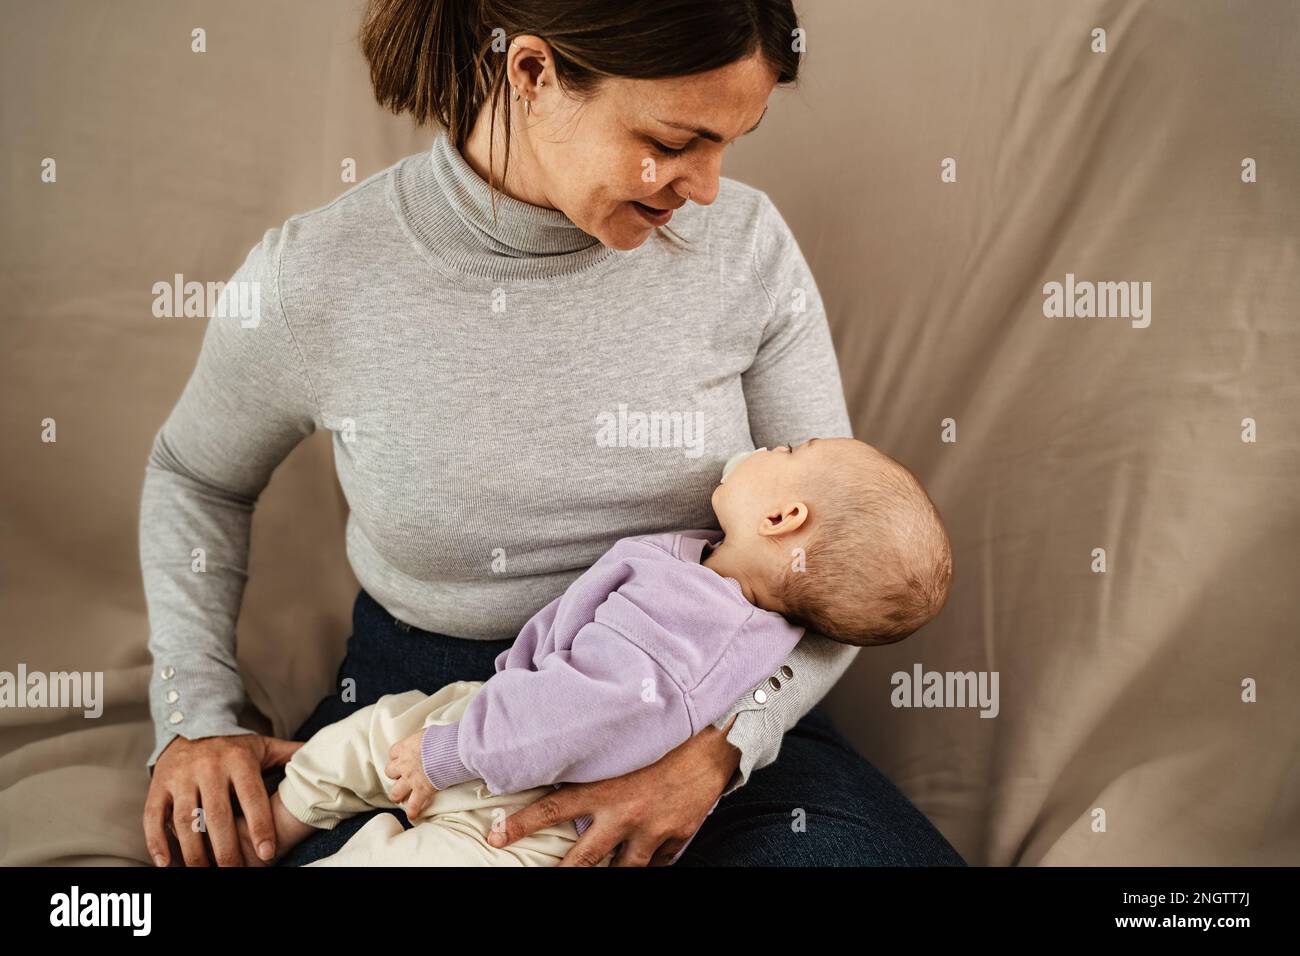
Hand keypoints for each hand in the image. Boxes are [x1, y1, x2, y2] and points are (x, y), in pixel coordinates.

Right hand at [144, 733, 302, 866]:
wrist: (189, 722)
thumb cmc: (233, 746)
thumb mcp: (263, 746)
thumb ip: (291, 755)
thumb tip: (324, 758)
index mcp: (238, 759)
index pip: (251, 797)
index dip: (260, 826)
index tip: (268, 852)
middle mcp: (208, 768)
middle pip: (217, 815)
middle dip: (227, 850)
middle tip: (235, 872)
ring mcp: (181, 777)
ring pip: (186, 822)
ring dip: (195, 853)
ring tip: (206, 874)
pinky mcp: (158, 786)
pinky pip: (154, 817)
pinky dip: (158, 843)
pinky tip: (168, 865)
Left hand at [385, 728, 437, 820]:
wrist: (451, 749)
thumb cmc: (444, 738)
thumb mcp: (430, 733)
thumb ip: (425, 740)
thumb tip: (431, 739)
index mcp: (406, 747)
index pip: (393, 752)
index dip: (397, 756)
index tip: (401, 758)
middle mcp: (405, 764)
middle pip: (390, 771)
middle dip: (395, 775)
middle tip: (400, 777)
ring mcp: (411, 778)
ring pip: (395, 791)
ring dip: (397, 795)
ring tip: (399, 798)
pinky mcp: (422, 790)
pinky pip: (413, 804)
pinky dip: (413, 811)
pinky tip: (412, 815)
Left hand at [489, 716, 739, 866]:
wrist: (714, 741)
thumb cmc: (664, 733)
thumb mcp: (622, 742)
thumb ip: (596, 758)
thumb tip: (565, 758)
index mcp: (604, 788)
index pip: (551, 809)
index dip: (519, 825)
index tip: (494, 837)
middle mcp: (623, 814)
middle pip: (583, 859)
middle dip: (563, 874)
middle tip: (548, 879)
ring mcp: (650, 831)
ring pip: (622, 870)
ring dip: (610, 873)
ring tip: (600, 874)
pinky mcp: (675, 837)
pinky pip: (657, 863)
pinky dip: (649, 863)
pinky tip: (643, 862)